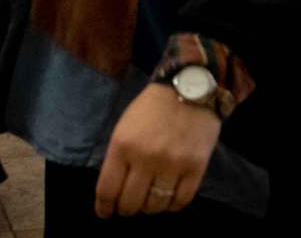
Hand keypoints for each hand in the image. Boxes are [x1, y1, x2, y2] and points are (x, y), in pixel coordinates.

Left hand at [94, 83, 222, 217]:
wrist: (191, 87)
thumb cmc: (152, 108)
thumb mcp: (124, 128)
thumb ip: (118, 159)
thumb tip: (114, 192)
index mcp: (123, 146)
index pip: (107, 191)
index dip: (104, 208)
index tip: (106, 212)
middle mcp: (147, 157)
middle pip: (130, 203)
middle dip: (127, 208)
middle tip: (130, 204)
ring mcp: (173, 162)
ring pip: (155, 205)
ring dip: (150, 207)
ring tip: (151, 199)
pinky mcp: (196, 165)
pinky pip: (181, 200)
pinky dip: (173, 205)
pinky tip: (170, 197)